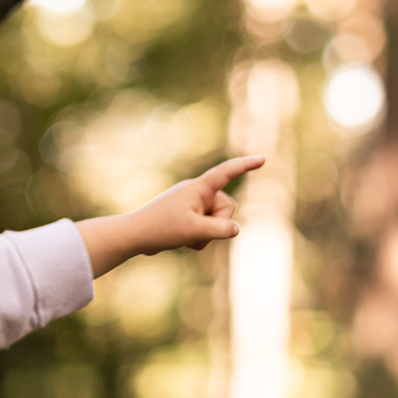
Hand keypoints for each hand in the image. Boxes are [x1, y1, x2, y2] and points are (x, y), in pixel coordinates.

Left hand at [77, 154, 261, 276]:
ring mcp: (192, 203)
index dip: (245, 166)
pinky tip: (181, 239)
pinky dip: (198, 237)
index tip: (262, 158)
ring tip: (184, 236)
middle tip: (193, 229)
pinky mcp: (187, 215)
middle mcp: (196, 192)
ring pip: (218, 221)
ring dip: (206, 234)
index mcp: (198, 188)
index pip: (225, 173)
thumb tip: (235, 228)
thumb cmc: (162, 229)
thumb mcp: (197, 231)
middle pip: (227, 207)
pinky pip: (206, 227)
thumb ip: (222, 230)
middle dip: (218, 223)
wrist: (135, 235)